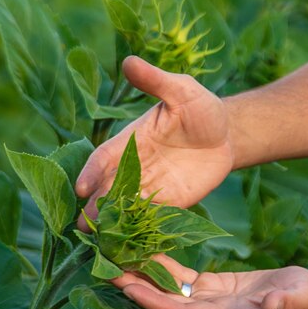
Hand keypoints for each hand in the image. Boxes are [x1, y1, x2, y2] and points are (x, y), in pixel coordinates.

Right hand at [76, 56, 232, 228]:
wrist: (226, 135)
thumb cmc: (200, 108)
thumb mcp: (181, 91)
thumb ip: (156, 82)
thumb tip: (129, 62)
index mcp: (131, 141)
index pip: (104, 158)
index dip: (92, 172)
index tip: (81, 189)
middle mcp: (135, 167)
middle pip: (109, 189)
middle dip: (96, 207)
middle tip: (82, 226)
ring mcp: (151, 187)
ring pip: (126, 208)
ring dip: (113, 223)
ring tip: (100, 241)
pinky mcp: (170, 203)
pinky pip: (150, 219)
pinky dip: (139, 231)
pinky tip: (129, 246)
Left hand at [113, 255, 307, 308]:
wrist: (304, 297)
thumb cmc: (300, 299)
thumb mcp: (294, 298)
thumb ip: (280, 303)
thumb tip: (268, 305)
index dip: (152, 302)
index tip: (128, 288)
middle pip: (163, 301)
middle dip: (135, 288)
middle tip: (106, 270)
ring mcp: (205, 300)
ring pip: (167, 288)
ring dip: (143, 276)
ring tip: (116, 258)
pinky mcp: (209, 286)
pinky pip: (179, 276)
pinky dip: (162, 265)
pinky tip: (145, 251)